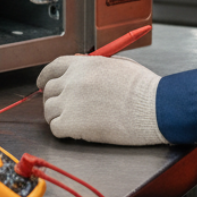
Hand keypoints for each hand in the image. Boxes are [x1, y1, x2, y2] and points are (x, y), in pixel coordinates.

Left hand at [36, 54, 164, 144]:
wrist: (153, 107)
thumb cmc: (142, 88)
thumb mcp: (117, 65)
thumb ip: (95, 68)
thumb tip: (85, 74)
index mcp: (82, 64)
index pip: (53, 68)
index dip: (46, 77)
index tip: (43, 84)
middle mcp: (72, 80)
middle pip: (48, 91)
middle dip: (54, 99)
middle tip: (63, 108)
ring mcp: (70, 102)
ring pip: (49, 111)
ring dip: (58, 117)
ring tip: (74, 122)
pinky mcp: (72, 124)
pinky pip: (56, 129)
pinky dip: (64, 131)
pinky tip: (77, 131)